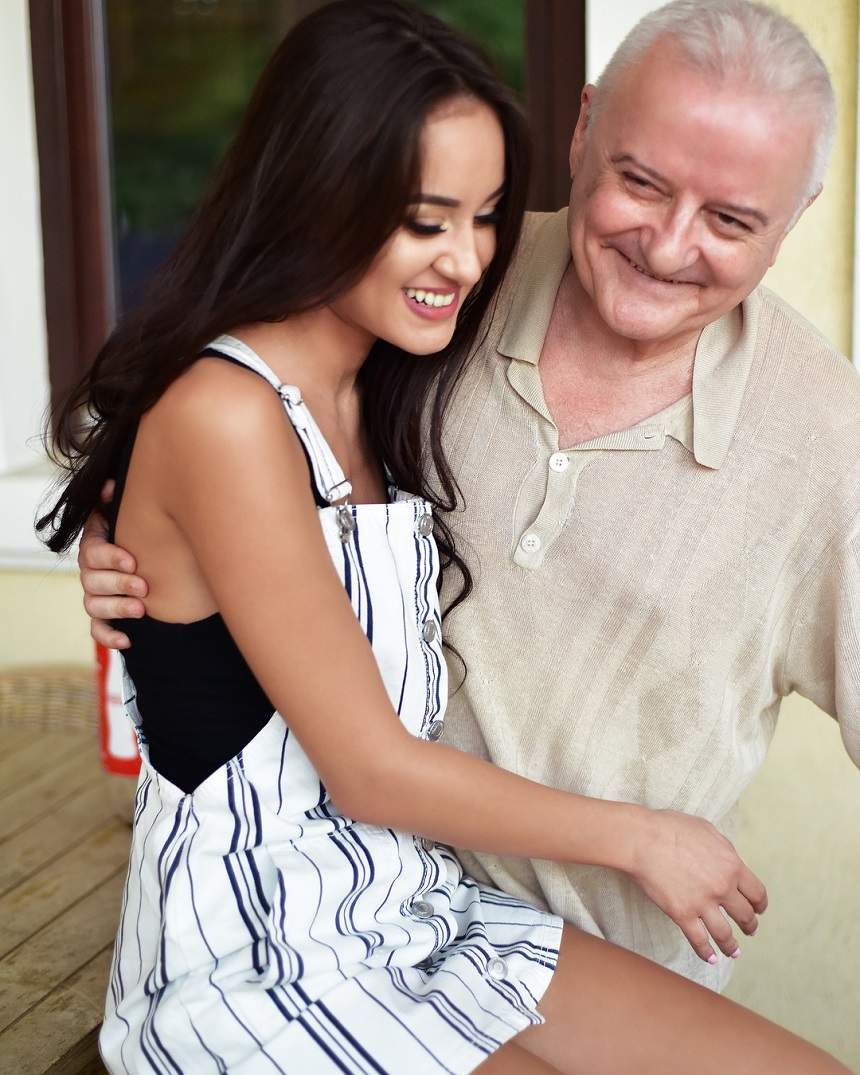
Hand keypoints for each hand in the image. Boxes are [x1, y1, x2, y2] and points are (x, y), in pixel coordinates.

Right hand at [79, 480, 147, 648]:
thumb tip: (111, 484)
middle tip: (143, 587)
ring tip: (141, 610)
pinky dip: (110, 637)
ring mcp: (96, 596)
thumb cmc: (146, 535)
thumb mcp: (134, 516)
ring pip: (94, 606)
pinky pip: (98, 631)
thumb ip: (119, 501)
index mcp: (96, 545)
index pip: (92, 551)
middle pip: (91, 581)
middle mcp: (91, 572)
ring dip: (116, 609)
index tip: (133, 562)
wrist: (161, 561)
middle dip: (118, 584)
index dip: (110, 557)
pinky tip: (128, 640)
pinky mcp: (104, 618)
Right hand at [628, 808, 767, 963]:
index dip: (760, 904)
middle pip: (745, 915)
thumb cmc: (671, 828)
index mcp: (732, 866)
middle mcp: (722, 888)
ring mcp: (702, 903)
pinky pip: (699, 940)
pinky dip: (706, 953)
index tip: (759, 910)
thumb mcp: (707, 830)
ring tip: (734, 953)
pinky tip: (711, 958)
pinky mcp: (682, 914)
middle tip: (749, 930)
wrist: (643, 839)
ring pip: (725, 934)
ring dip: (732, 946)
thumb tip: (729, 862)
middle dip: (750, 925)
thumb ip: (724, 849)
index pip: (756, 892)